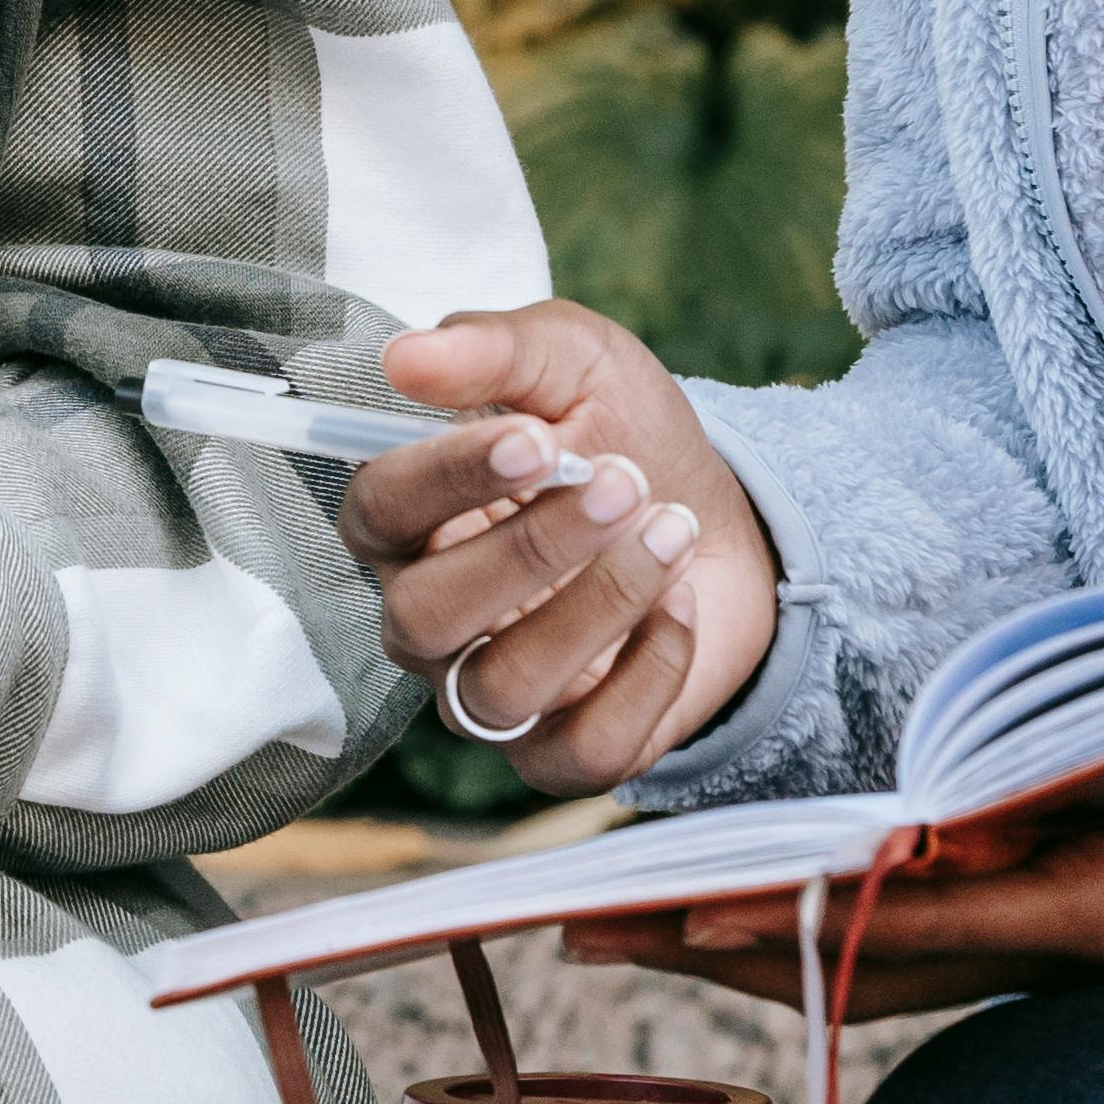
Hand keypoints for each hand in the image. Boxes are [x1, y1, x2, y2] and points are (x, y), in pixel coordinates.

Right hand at [346, 304, 777, 794]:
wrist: (724, 519)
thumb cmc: (622, 432)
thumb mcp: (574, 360)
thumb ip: (492, 350)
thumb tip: (404, 356)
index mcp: (410, 520)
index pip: (378, 511)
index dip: (445, 479)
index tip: (534, 438)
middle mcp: (430, 617)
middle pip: (424, 614)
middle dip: (527, 551)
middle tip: (623, 483)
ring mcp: (490, 692)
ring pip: (502, 689)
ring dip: (598, 606)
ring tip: (672, 530)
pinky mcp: (561, 752)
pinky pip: (580, 750)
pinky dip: (647, 677)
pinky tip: (683, 606)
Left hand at [565, 701, 1103, 1009]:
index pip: (932, 916)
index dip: (809, 916)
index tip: (685, 907)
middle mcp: (1083, 937)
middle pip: (875, 952)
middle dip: (732, 947)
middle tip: (585, 930)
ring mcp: (1075, 937)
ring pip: (888, 953)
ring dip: (763, 940)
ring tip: (626, 927)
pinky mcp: (1079, 918)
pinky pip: (928, 933)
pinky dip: (833, 922)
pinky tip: (762, 904)